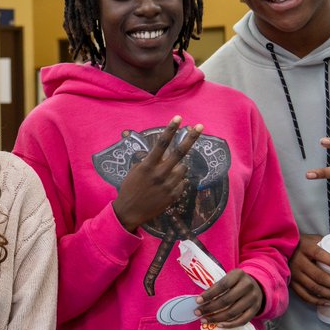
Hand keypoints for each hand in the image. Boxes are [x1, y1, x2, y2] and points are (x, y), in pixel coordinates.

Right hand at [112, 116, 201, 232]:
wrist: (130, 211)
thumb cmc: (130, 188)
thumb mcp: (136, 171)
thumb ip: (150, 162)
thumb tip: (163, 154)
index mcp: (148, 165)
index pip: (162, 143)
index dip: (170, 129)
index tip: (178, 118)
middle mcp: (160, 173)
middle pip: (179, 152)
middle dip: (191, 138)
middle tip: (200, 126)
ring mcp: (169, 185)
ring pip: (183, 168)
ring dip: (178, 167)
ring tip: (167, 173)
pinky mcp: (173, 195)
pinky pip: (182, 182)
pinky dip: (178, 181)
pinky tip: (167, 185)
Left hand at [195, 269, 263, 327]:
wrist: (257, 285)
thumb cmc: (236, 282)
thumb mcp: (229, 278)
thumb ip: (217, 287)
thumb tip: (200, 301)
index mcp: (239, 274)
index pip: (222, 285)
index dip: (209, 294)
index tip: (198, 301)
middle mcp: (248, 285)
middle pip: (226, 300)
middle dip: (209, 308)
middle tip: (198, 313)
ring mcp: (253, 298)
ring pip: (233, 312)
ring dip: (216, 318)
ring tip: (204, 320)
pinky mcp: (256, 309)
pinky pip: (242, 321)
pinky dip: (229, 325)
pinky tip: (218, 325)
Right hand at [288, 234, 329, 306]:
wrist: (279, 249)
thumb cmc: (302, 244)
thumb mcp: (312, 239)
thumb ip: (326, 244)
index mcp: (306, 248)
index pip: (319, 254)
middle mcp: (299, 262)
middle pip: (319, 276)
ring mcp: (295, 274)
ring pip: (314, 288)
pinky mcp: (292, 284)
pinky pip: (305, 296)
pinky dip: (318, 301)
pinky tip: (329, 302)